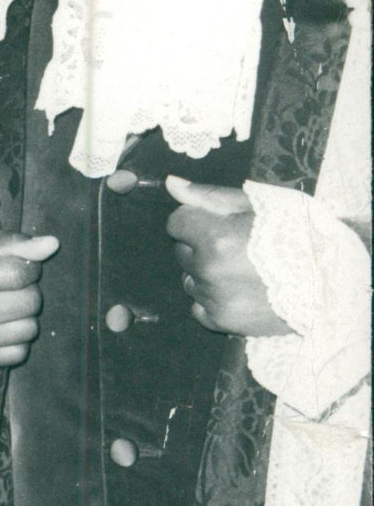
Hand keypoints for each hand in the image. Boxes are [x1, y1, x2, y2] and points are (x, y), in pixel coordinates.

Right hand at [0, 229, 60, 368]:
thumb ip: (15, 243)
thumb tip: (51, 244)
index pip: (20, 273)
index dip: (28, 268)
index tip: (18, 268)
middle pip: (30, 302)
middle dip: (28, 292)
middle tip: (10, 290)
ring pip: (30, 329)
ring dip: (25, 317)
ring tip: (6, 308)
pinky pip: (20, 352)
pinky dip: (17, 340)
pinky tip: (2, 328)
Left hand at [165, 177, 291, 336]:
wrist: (333, 279)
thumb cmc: (300, 234)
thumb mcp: (260, 204)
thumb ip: (210, 196)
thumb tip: (172, 184)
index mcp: (216, 238)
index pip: (176, 223)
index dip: (197, 220)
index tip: (219, 224)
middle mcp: (210, 270)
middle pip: (182, 252)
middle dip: (202, 246)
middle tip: (239, 246)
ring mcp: (215, 298)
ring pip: (190, 280)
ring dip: (206, 274)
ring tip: (243, 270)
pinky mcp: (222, 321)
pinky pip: (198, 307)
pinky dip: (212, 299)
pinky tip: (240, 291)